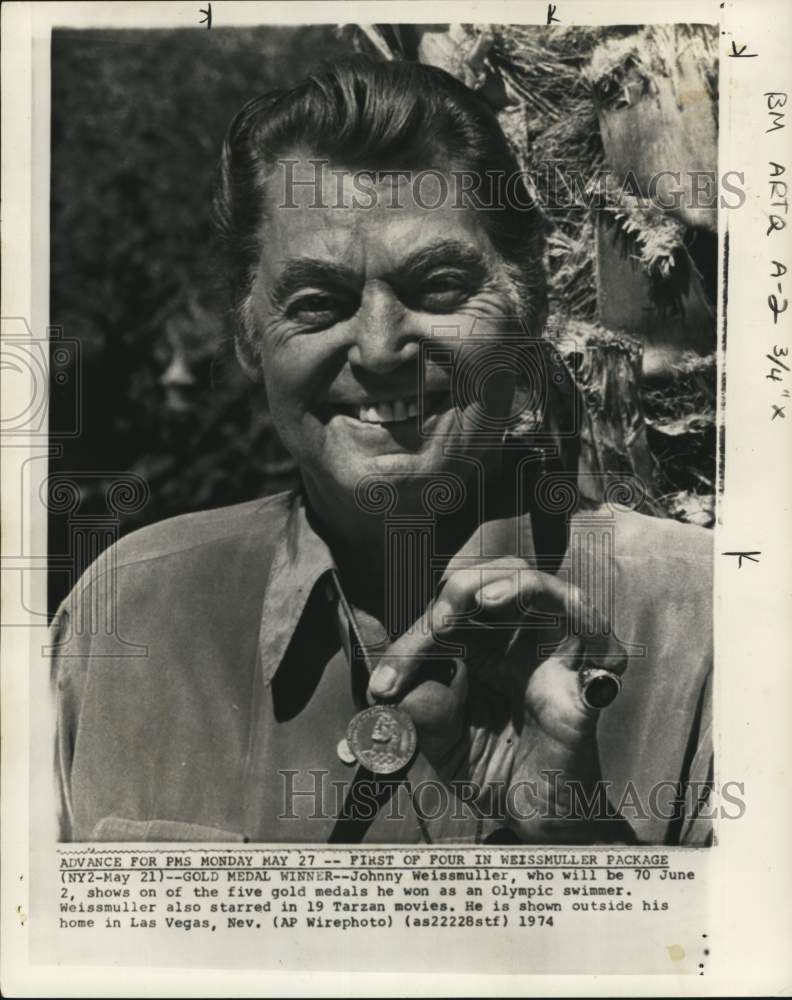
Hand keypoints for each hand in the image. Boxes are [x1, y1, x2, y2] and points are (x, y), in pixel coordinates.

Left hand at [367, 557, 630, 841]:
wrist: (539, 819)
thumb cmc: (495, 771)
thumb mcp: (444, 746)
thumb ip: (423, 716)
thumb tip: (395, 693)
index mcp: (477, 649)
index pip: (445, 618)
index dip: (411, 643)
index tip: (384, 687)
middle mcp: (515, 643)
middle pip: (496, 578)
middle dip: (461, 589)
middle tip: (436, 625)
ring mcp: (552, 657)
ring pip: (543, 589)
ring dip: (513, 584)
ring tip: (482, 600)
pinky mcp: (587, 681)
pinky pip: (595, 638)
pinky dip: (586, 621)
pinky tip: (556, 621)